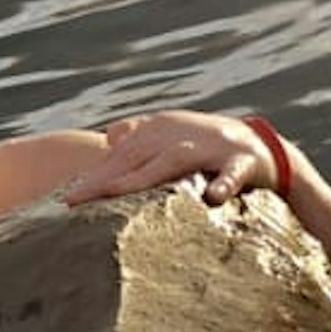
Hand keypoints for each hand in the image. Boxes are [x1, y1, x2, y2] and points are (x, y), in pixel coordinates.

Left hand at [61, 109, 269, 210]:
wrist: (263, 147)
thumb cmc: (208, 148)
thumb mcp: (172, 138)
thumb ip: (140, 135)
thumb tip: (109, 136)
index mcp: (161, 131)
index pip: (120, 156)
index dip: (93, 175)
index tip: (67, 198)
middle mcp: (180, 136)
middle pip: (136, 158)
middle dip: (104, 178)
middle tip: (75, 199)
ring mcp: (211, 148)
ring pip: (174, 162)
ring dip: (147, 176)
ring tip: (117, 192)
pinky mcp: (241, 163)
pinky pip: (231, 175)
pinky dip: (223, 185)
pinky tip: (214, 198)